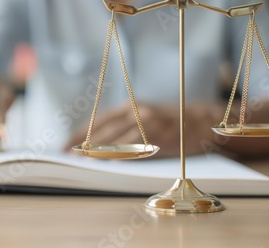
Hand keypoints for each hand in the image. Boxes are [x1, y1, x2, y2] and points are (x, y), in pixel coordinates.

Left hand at [66, 102, 222, 156]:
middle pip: (104, 130)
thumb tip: (98, 142)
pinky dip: (121, 156)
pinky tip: (109, 163)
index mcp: (131, 106)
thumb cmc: (171, 120)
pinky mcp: (161, 136)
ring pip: (117, 139)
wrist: (203, 119)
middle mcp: (137, 111)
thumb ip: (125, 124)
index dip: (80, 133)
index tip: (64, 145)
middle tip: (66, 156)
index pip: (98, 120)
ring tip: (81, 161)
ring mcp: (149, 123)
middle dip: (83, 144)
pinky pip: (136, 148)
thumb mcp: (145, 114)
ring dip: (97, 152)